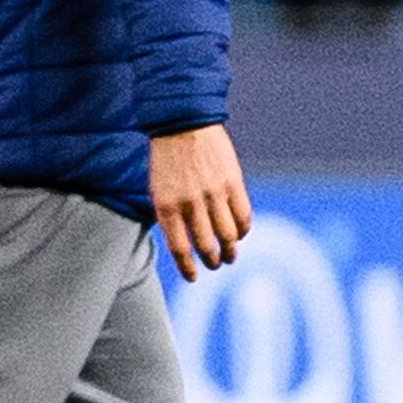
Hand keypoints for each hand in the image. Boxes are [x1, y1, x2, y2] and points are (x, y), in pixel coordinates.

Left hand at [148, 123, 250, 279]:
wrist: (183, 124)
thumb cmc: (167, 159)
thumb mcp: (159, 189)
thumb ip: (171, 216)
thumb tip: (187, 244)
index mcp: (166, 206)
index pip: (180, 249)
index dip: (188, 268)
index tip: (194, 277)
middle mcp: (190, 203)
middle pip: (206, 245)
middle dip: (212, 261)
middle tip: (215, 265)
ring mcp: (213, 193)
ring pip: (227, 235)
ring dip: (230, 250)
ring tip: (230, 256)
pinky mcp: (233, 183)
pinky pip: (243, 216)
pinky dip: (243, 230)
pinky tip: (240, 234)